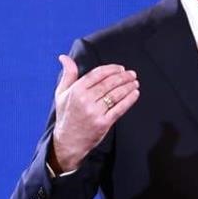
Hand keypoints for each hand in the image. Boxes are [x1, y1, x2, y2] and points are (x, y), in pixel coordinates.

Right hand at [50, 56, 139, 171]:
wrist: (68, 141)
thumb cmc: (66, 115)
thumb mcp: (61, 93)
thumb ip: (68, 74)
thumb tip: (64, 57)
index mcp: (76, 91)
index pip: (97, 74)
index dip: (111, 69)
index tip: (120, 68)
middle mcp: (85, 100)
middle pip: (108, 84)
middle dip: (123, 77)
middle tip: (132, 74)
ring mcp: (95, 112)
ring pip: (115, 95)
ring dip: (128, 87)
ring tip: (135, 82)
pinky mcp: (103, 123)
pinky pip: (119, 108)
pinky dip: (129, 100)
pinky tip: (135, 94)